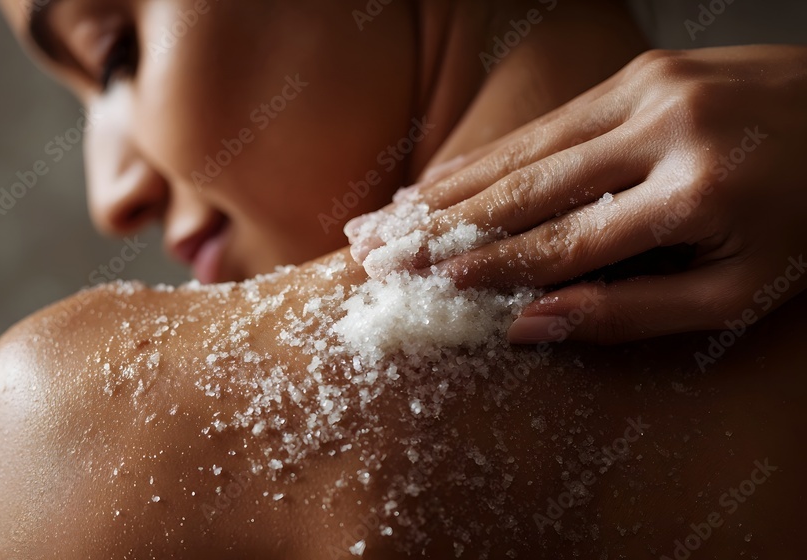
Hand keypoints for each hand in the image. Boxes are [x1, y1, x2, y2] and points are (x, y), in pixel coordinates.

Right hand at [346, 46, 806, 343]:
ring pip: (525, 146)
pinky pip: (549, 119)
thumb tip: (532, 326)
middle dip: (440, 224)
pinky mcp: (642, 69)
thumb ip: (637, 312)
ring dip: (448, 185)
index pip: (564, 242)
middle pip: (524, 186)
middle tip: (374, 248)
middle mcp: (663, 125)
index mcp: (697, 191)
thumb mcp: (743, 290)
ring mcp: (649, 86)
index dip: (489, 269)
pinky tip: (446, 174)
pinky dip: (491, 152)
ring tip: (388, 213)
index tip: (426, 286)